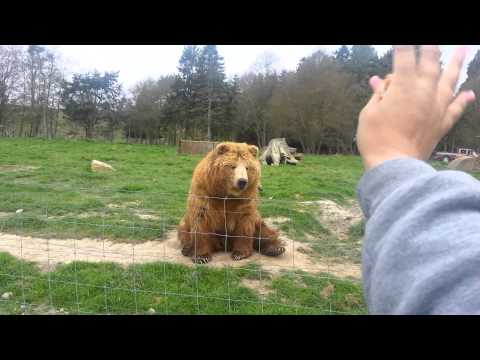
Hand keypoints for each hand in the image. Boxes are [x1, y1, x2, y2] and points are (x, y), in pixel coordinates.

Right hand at [357, 45, 475, 169]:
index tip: (400, 40)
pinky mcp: (442, 124)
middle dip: (431, 47)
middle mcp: (423, 92)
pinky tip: (469, 93)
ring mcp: (436, 107)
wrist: (394, 165)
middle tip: (433, 40)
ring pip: (450, 80)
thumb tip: (380, 81)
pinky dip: (463, 100)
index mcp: (402, 86)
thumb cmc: (376, 138)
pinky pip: (456, 109)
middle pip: (430, 62)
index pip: (403, 57)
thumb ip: (378, 94)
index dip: (402, 46)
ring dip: (457, 62)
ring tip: (465, 48)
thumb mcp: (369, 113)